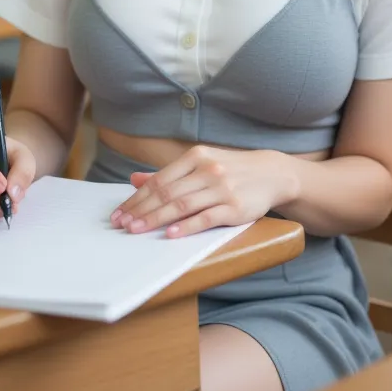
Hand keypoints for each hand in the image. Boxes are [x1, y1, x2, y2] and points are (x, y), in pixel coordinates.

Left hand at [109, 145, 295, 237]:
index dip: (137, 198)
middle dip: (141, 210)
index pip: (159, 180)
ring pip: (182, 205)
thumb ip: (169, 173)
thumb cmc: (231, 170)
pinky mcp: (234, 207)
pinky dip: (187, 226)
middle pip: (167, 193)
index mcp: (196, 156)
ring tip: (137, 230)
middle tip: (122, 225)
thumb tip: (135, 179)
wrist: (271, 173)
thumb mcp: (201, 163)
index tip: (120, 213)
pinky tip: (171, 234)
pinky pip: (206, 217)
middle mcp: (207, 170)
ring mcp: (221, 188)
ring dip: (156, 219)